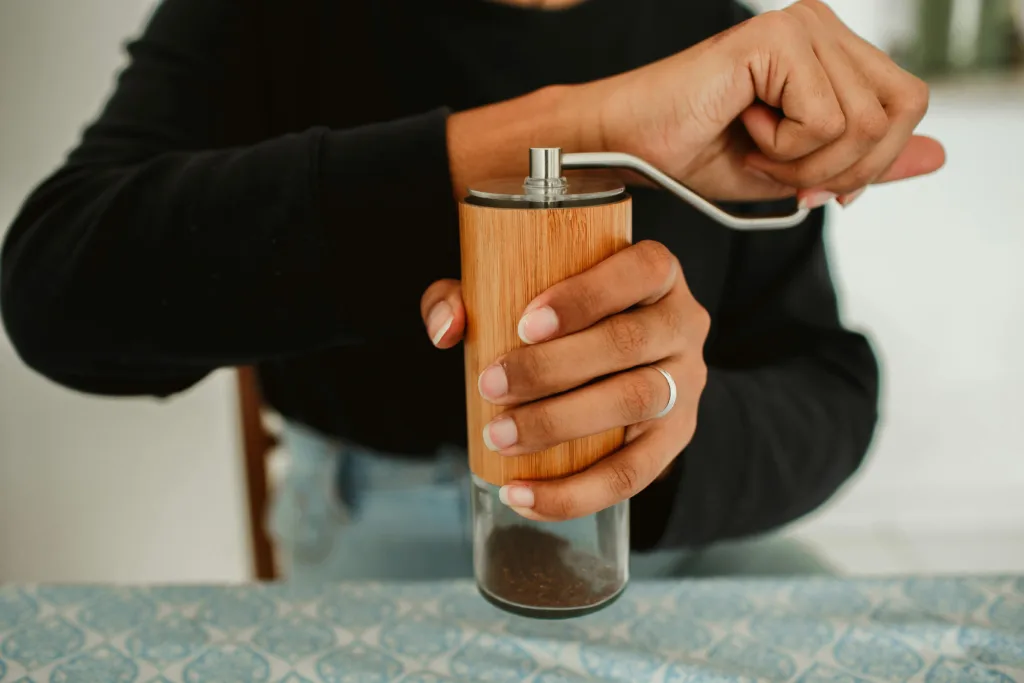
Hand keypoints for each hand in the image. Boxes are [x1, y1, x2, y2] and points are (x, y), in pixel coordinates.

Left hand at [421, 241, 708, 520]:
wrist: (616, 361)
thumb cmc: (558, 317)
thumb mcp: (517, 290)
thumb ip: (468, 294)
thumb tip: (448, 328)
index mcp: (656, 273)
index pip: (639, 270)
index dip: (585, 297)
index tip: (525, 324)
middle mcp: (683, 324)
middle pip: (627, 343)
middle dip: (552, 369)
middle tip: (491, 385)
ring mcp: (686, 384)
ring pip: (634, 403)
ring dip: (559, 424)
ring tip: (499, 437)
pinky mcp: (675, 439)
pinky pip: (633, 474)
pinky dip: (574, 493)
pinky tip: (521, 496)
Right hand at [586, 0, 945, 205]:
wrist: (629, 144)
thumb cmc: (695, 153)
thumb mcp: (797, 171)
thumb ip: (867, 162)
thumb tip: (941, 157)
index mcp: (832, 49)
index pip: (908, 104)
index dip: (870, 160)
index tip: (810, 181)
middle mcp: (824, 25)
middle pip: (900, 112)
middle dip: (841, 166)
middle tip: (776, 165)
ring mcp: (803, 25)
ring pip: (865, 122)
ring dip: (805, 161)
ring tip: (755, 145)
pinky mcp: (778, 37)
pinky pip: (825, 119)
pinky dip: (783, 147)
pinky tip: (743, 125)